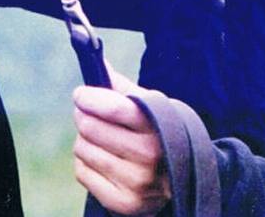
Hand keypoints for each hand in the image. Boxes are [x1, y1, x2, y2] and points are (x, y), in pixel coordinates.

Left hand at [71, 63, 171, 215]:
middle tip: (92, 117)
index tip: (81, 95)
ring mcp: (136, 182)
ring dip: (85, 142)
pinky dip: (86, 165)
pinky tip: (106, 164)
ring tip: (105, 144)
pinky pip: (82, 172)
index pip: (110, 107)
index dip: (87, 97)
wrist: (183, 180)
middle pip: (88, 126)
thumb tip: (97, 62)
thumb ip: (122, 86)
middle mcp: (148, 155)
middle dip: (84, 117)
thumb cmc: (158, 133)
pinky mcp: (123, 203)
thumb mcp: (152, 107)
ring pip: (81, 148)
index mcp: (156, 125)